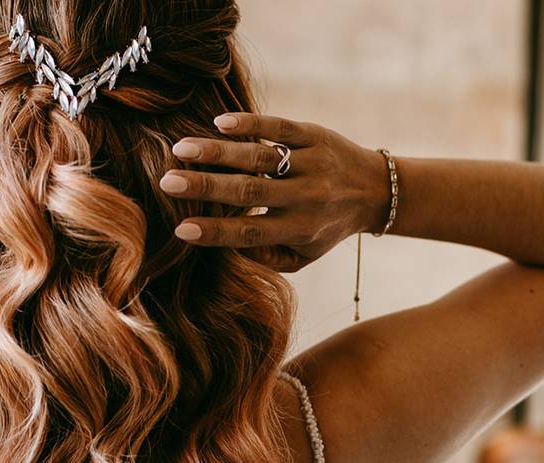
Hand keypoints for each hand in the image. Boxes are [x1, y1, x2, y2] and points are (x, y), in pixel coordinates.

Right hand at [159, 112, 390, 271]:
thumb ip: (266, 259)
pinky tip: (220, 123)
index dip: (216, 232)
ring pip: (259, 158)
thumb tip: (224, 246)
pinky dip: (251, 124)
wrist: (377, 191)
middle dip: (205, 187)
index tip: (181, 230)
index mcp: (300, 230)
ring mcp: (311, 163)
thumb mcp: (303, 257)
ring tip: (181, 149)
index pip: (251, 233)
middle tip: (167, 182)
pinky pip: (280, 128)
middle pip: (249, 193)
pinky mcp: (315, 135)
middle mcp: (306, 198)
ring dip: (218, 152)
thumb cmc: (325, 228)